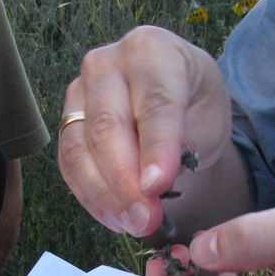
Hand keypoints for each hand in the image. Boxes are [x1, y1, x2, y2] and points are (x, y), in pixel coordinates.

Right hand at [58, 26, 233, 236]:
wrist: (176, 101)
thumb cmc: (194, 105)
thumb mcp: (207, 117)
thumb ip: (182, 145)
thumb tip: (151, 186)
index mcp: (151, 50)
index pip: (154, 103)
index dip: (156, 149)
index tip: (157, 187)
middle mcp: (107, 64)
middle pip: (107, 128)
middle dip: (125, 183)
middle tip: (145, 221)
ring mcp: (79, 93)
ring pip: (79, 150)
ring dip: (105, 196)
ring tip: (133, 225)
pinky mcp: (66, 123)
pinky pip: (69, 165)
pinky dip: (91, 197)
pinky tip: (116, 218)